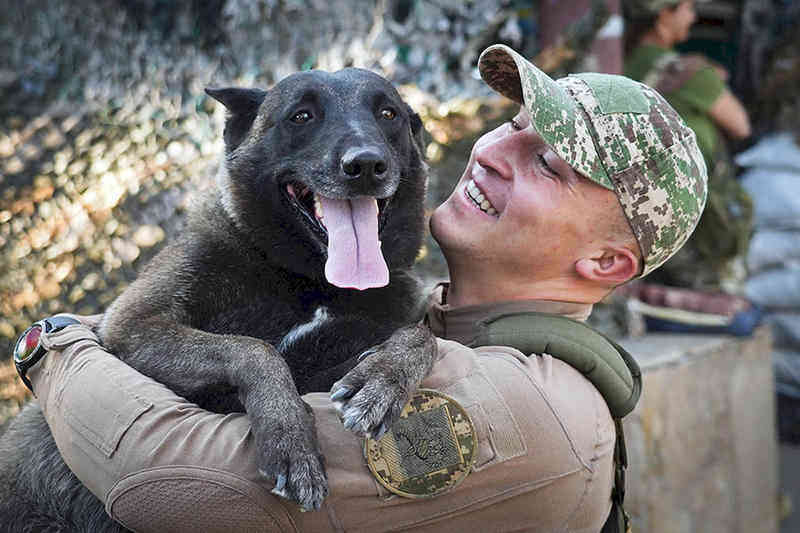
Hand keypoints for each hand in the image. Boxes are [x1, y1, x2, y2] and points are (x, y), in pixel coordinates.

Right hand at [237, 345, 327, 510]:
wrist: (265, 377)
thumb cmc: (282, 400)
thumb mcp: (300, 416)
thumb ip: (305, 436)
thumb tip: (314, 457)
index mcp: (307, 430)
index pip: (315, 458)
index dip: (318, 477)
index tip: (323, 494)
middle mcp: (298, 432)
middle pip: (306, 462)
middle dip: (309, 484)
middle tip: (313, 503)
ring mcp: (283, 431)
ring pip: (291, 460)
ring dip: (294, 482)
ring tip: (295, 498)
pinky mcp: (267, 428)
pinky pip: (271, 452)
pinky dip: (273, 469)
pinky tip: (276, 483)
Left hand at [330, 323, 435, 439]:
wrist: (416, 350)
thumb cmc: (385, 359)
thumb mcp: (368, 361)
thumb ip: (353, 379)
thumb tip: (337, 396)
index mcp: (370, 366)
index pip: (355, 378)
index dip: (343, 388)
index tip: (335, 397)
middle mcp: (383, 377)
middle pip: (369, 395)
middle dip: (358, 410)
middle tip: (347, 423)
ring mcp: (395, 388)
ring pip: (382, 406)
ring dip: (370, 420)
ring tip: (360, 432)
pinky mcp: (404, 397)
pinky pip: (394, 413)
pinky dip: (385, 425)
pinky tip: (375, 435)